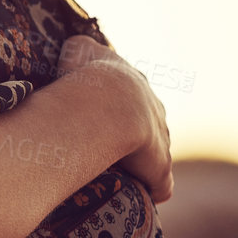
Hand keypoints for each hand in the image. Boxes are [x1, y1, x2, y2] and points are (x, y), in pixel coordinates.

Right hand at [57, 34, 173, 203]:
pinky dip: (152, 187)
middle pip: (148, 119)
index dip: (117, 101)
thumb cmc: (86, 76)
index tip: (101, 111)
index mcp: (133, 82)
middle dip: (135, 130)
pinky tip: (142, 194)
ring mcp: (159, 136)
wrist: (109, 105)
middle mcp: (152, 106)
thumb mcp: (78, 49)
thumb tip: (77, 43)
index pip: (131, 91)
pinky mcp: (160, 165)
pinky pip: (159, 182)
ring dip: (142, 160)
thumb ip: (79, 46)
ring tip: (120, 170)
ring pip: (155, 150)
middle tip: (107, 143)